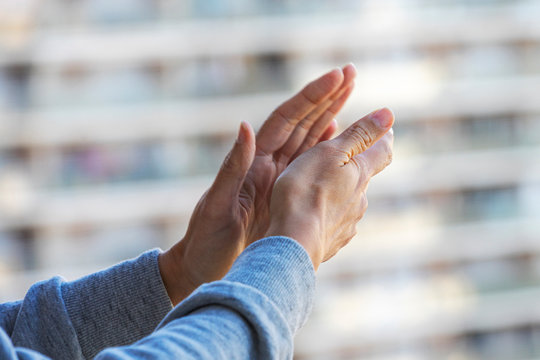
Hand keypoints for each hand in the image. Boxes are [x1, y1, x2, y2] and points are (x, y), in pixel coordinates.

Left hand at [160, 65, 356, 304]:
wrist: (203, 265)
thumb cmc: (205, 238)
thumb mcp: (217, 204)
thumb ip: (232, 168)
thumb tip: (246, 126)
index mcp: (252, 162)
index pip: (285, 120)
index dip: (311, 97)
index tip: (336, 77)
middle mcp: (266, 164)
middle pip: (301, 123)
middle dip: (326, 98)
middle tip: (351, 73)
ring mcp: (276, 179)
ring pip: (309, 141)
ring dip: (330, 116)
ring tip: (351, 94)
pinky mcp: (283, 196)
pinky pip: (309, 167)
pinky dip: (325, 150)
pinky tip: (338, 137)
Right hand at [265, 108, 393, 269]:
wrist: (294, 242)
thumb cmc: (306, 192)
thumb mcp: (330, 152)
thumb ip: (359, 134)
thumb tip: (389, 114)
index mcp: (360, 174)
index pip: (381, 152)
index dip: (384, 139)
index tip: (386, 130)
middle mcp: (360, 200)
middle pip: (363, 179)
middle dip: (355, 169)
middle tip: (341, 160)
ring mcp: (348, 223)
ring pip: (348, 202)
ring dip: (339, 195)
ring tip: (320, 191)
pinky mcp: (333, 242)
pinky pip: (334, 224)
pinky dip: (326, 217)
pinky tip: (313, 218)